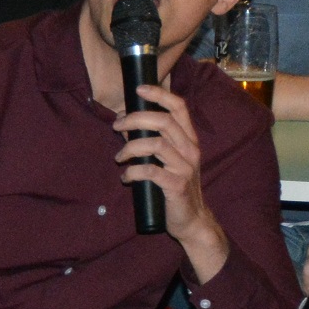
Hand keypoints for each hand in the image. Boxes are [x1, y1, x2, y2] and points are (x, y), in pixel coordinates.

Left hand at [116, 82, 223, 276]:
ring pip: (155, 144)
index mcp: (189, 139)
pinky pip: (150, 171)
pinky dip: (132, 171)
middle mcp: (190, 150)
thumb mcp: (170, 160)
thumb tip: (127, 125)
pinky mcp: (176, 186)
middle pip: (163, 121)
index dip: (159, 94)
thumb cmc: (176, 186)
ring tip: (119, 157)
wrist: (192, 219)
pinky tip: (125, 176)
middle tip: (117, 125)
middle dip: (135, 119)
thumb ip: (153, 142)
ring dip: (130, 147)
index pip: (179, 107)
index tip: (138, 89)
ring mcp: (185, 168)